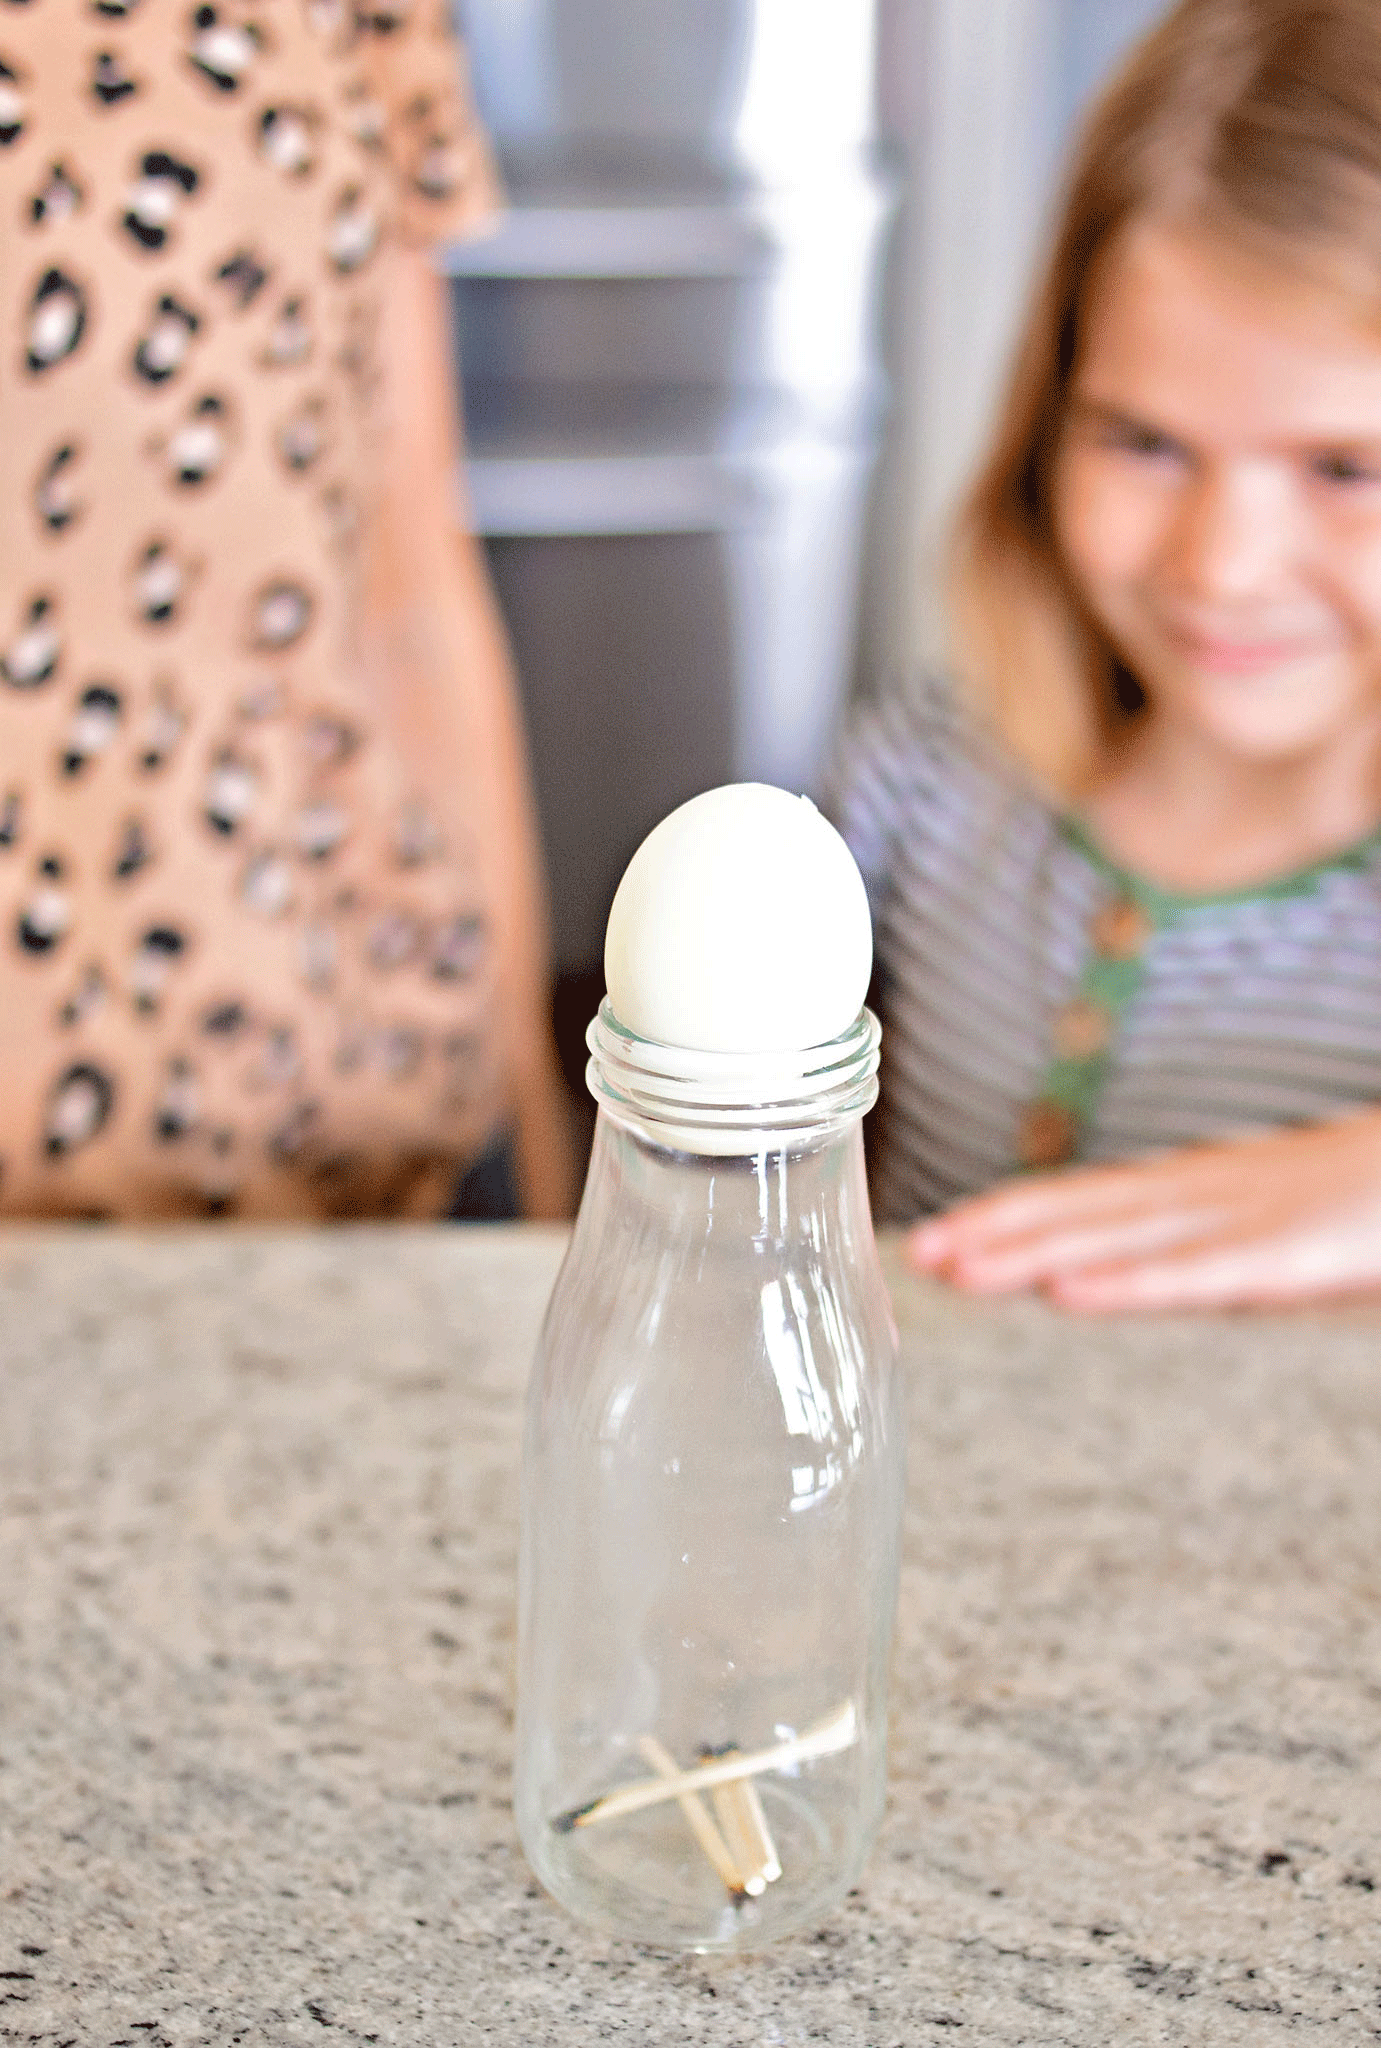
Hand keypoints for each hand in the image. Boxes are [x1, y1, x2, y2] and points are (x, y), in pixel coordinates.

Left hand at [905, 1112, 1380, 1309]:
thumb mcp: (1282, 1226)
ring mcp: (1252, 1216)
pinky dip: (1132, 1282)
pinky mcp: (1295, 1250)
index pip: (1090, 1202)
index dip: (1009, 1217)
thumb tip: (1135, 1270)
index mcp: (1206, 1190)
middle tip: (917, 1255)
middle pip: (1087, 1214)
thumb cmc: (1375, 1201)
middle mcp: (1212, 1194)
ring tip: (959, 1267)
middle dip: (997, 1233)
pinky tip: (1069, 1294)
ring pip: (1123, 1237)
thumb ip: (1215, 1247)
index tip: (938, 1237)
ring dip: (1034, 1251)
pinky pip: (1202, 1271)